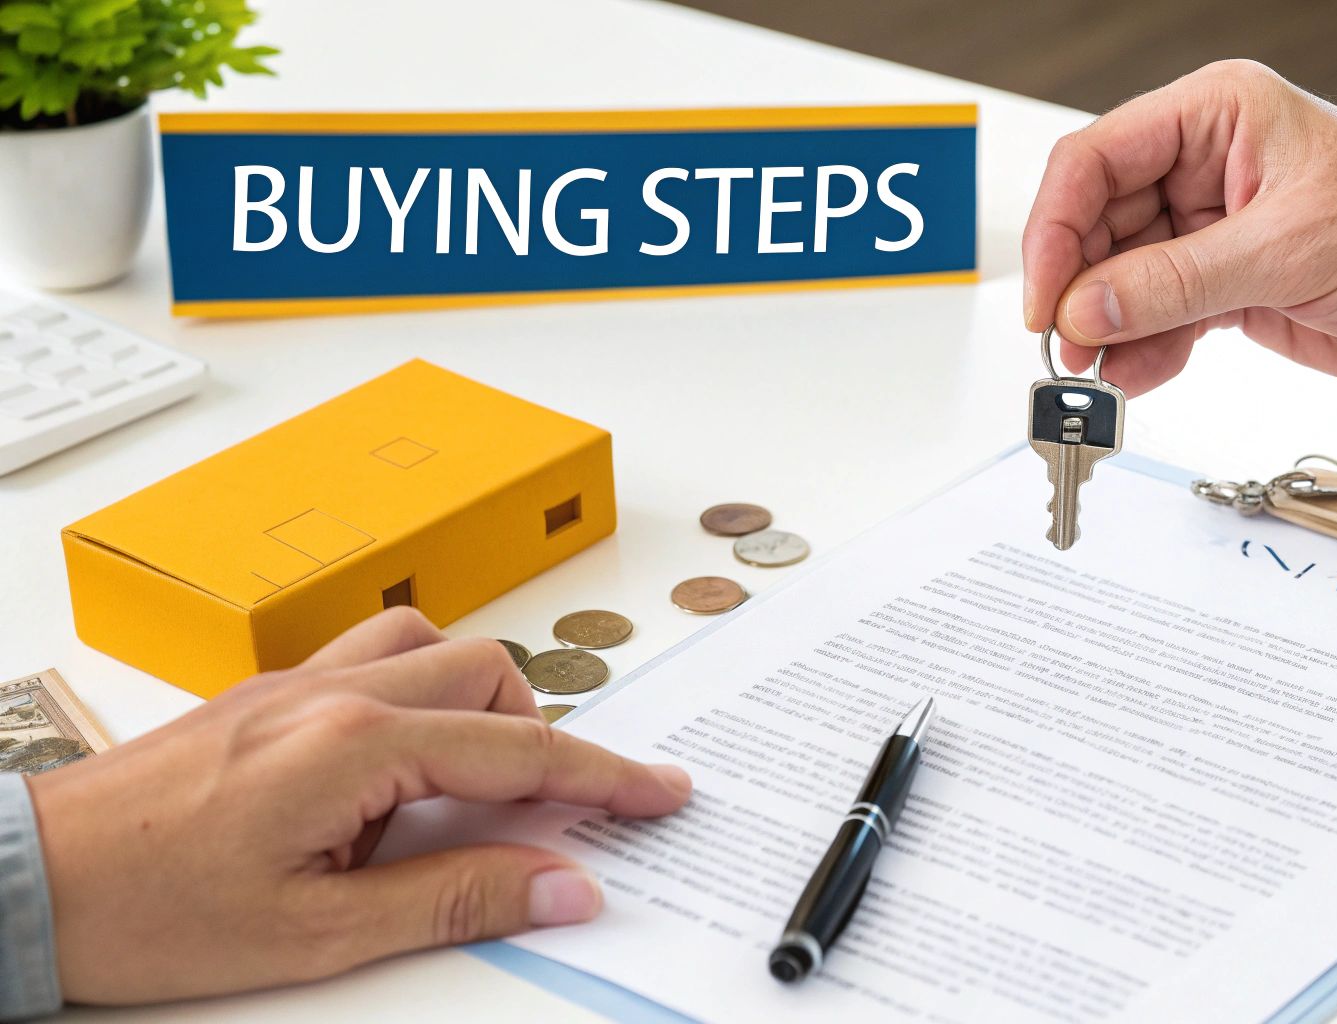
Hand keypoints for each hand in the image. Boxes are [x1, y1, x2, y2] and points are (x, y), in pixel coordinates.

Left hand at [26, 607, 691, 1004]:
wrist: (27, 883)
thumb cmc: (150, 912)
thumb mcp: (321, 934)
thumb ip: (456, 898)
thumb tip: (564, 884)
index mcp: (354, 746)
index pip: (521, 750)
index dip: (604, 778)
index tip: (660, 794)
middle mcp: (331, 692)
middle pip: (488, 675)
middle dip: (542, 738)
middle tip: (552, 815)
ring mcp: (293, 682)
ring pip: (430, 643)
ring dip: (477, 699)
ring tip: (473, 779)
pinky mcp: (263, 693)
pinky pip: (370, 654)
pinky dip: (417, 689)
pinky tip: (398, 757)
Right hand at [1022, 60, 1336, 403]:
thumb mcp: (1291, 253)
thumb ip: (1177, 283)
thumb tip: (1087, 309)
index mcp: (1220, 115)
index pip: (1099, 159)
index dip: (1057, 227)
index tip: (1045, 295)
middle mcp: (1206, 165)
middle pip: (1098, 221)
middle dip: (1078, 288)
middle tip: (1065, 347)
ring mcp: (1213, 229)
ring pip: (1121, 277)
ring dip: (1105, 329)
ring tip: (1099, 374)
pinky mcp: (1226, 286)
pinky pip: (1156, 316)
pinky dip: (1141, 350)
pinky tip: (1138, 375)